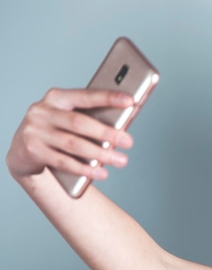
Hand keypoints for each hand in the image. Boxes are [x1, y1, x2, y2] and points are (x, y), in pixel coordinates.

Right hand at [6, 88, 134, 179]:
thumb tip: (121, 128)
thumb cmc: (57, 130)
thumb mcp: (69, 119)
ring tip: (120, 160)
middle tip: (129, 142)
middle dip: (107, 133)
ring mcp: (35, 131)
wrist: (23, 150)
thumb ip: (89, 118)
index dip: (108, 98)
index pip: (85, 96)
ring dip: (100, 154)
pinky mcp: (32, 150)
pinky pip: (63, 162)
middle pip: (79, 123)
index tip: (130, 100)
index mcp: (56, 98)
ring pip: (73, 144)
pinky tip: (101, 173)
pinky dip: (85, 169)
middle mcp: (42, 111)